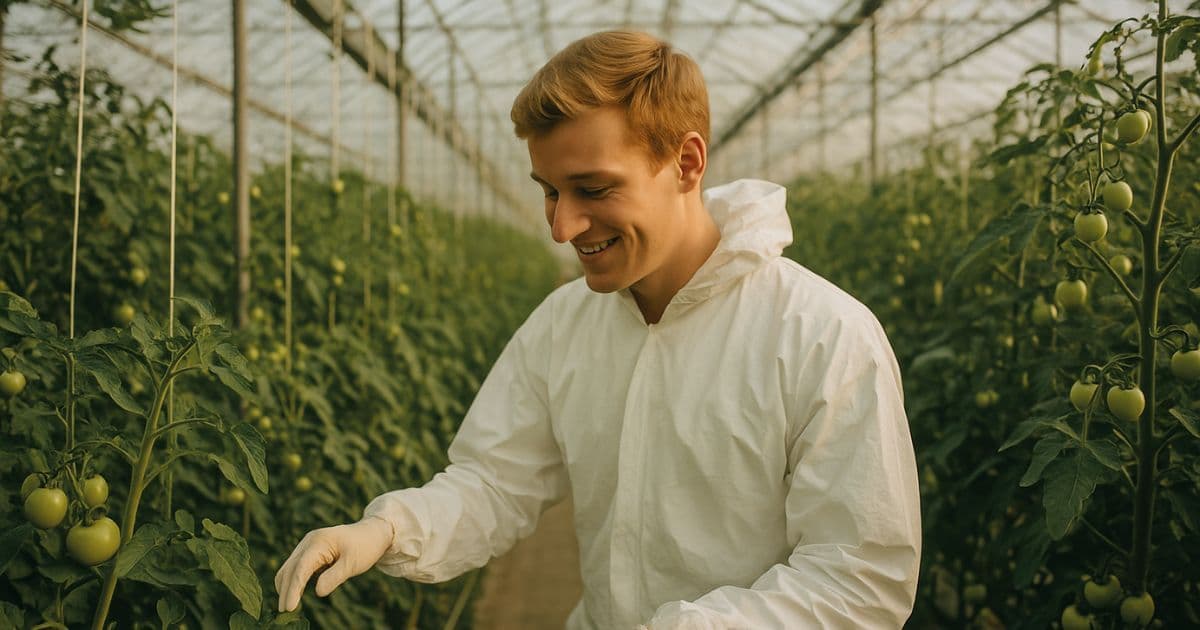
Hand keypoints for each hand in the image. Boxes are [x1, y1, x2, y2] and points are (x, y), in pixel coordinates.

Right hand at [274, 515, 394, 611]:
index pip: (301, 568)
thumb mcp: (353, 564)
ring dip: (287, 586)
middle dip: (285, 590)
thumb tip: (318, 592)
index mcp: (319, 542)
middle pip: (290, 568)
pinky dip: (293, 581)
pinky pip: (296, 567)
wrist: (371, 533)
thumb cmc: (364, 547)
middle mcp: (309, 542)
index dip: (293, 588)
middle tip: (284, 612)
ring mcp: (307, 545)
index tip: (289, 607)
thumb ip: (335, 577)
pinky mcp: (309, 551)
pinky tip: (295, 595)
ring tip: (288, 607)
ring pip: (290, 567)